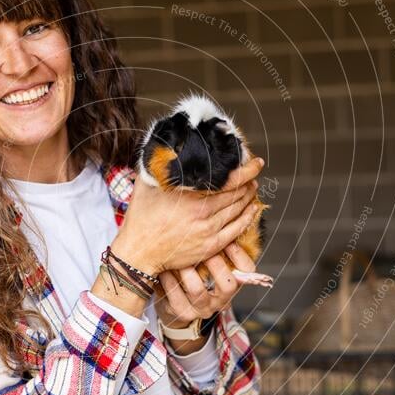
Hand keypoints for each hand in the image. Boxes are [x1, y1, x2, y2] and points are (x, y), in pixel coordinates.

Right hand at [114, 157, 265, 274]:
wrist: (138, 251)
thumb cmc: (141, 218)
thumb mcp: (147, 183)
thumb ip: (159, 164)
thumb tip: (166, 144)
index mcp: (192, 197)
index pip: (230, 180)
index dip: (247, 170)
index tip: (255, 163)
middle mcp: (204, 214)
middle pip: (238, 195)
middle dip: (249, 183)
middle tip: (252, 176)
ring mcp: (209, 232)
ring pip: (239, 211)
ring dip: (249, 198)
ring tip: (252, 189)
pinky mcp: (210, 247)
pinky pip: (237, 230)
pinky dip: (247, 218)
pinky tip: (251, 210)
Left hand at [155, 241, 260, 329]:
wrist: (174, 302)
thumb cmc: (193, 273)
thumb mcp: (208, 261)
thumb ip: (216, 245)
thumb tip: (224, 215)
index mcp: (232, 284)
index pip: (247, 272)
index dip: (238, 254)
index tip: (227, 237)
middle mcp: (220, 300)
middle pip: (228, 285)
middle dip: (215, 263)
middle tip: (202, 246)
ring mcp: (201, 309)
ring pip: (197, 290)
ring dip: (187, 270)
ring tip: (177, 256)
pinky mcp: (182, 313)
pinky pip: (175, 296)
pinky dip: (168, 279)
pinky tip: (164, 268)